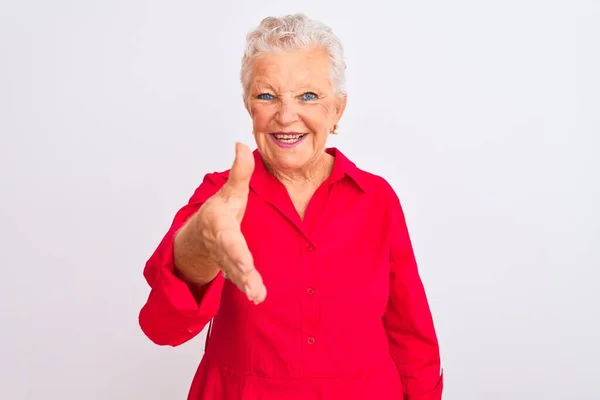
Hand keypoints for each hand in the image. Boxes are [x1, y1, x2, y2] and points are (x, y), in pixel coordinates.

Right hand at [196, 142, 266, 303]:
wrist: (199, 235)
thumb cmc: (219, 212)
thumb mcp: (229, 191)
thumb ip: (239, 171)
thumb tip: (241, 144)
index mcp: (219, 223)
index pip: (228, 237)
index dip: (235, 249)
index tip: (244, 261)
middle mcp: (220, 243)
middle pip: (231, 259)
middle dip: (241, 272)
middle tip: (253, 286)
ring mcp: (224, 258)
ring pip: (234, 272)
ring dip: (245, 284)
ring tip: (257, 295)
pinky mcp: (231, 269)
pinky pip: (237, 279)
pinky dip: (246, 288)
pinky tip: (258, 297)